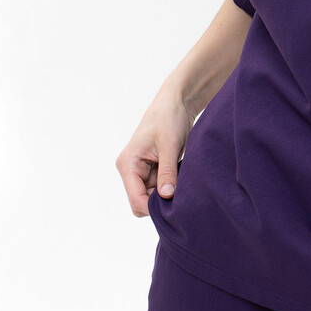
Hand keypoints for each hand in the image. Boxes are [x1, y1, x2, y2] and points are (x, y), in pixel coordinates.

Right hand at [115, 87, 193, 216]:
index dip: (153, 207)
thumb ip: (167, 172)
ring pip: (152, 197)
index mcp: (127, 164)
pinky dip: (171, 186)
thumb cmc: (169, 118)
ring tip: (182, 179)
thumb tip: (166, 196)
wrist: (176, 103)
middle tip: (182, 193)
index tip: (174, 205)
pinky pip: (159, 188)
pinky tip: (181, 176)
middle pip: (142, 202)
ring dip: (167, 193)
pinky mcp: (151, 170)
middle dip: (160, 202)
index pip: (136, 199)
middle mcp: (130, 170)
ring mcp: (140, 171)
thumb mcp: (169, 145)